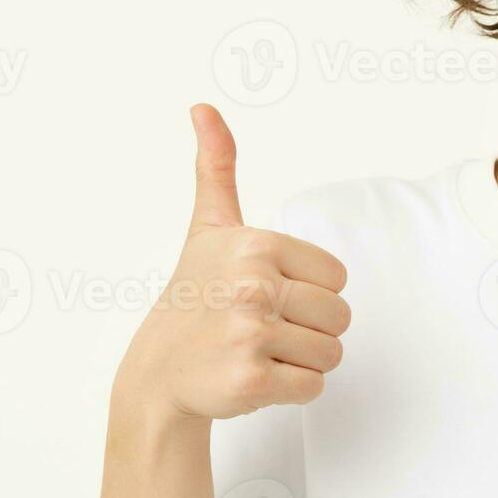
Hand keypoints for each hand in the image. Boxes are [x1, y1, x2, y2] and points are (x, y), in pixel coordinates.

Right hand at [114, 104, 350, 421]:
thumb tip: (202, 107)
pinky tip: (255, 377)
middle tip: (263, 328)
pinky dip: (293, 391)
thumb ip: (216, 167)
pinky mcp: (251, 380)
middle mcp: (253, 285)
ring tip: (259, 351)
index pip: (337, 278)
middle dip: (310, 329)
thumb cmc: (194, 296)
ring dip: (303, 361)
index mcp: (256, 245)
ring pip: (331, 353)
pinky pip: (313, 387)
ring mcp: (250, 334)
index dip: (310, 291)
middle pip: (340, 316)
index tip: (267, 294)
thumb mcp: (208, 228)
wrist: (157, 374)